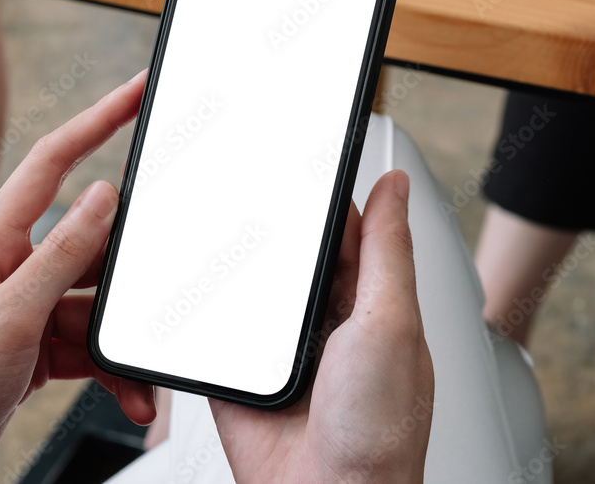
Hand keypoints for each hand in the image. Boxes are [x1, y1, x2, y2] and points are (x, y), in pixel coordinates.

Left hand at [0, 71, 155, 479]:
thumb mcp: (10, 318)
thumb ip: (60, 255)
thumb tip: (102, 197)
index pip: (54, 161)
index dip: (99, 119)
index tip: (137, 92)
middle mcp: (18, 265)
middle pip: (94, 244)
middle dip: (130, 277)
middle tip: (157, 288)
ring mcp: (33, 304)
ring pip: (100, 303)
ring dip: (122, 343)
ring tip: (137, 375)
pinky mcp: (45, 343)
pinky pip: (94, 345)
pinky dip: (115, 370)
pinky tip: (128, 392)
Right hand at [210, 170, 433, 483]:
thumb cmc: (379, 433)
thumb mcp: (391, 323)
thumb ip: (388, 251)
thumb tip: (396, 188)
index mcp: (372, 305)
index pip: (351, 232)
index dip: (327, 198)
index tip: (303, 162)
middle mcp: (328, 323)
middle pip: (295, 255)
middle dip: (275, 228)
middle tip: (248, 188)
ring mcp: (282, 347)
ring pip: (254, 286)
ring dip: (239, 265)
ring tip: (217, 226)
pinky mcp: (241, 369)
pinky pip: (218, 326)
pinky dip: (208, 306)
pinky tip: (198, 283)